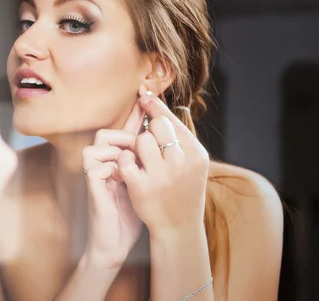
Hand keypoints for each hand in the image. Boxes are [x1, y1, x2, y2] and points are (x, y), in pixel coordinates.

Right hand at [81, 102, 144, 268]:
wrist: (114, 241)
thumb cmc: (131, 214)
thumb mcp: (144, 183)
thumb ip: (148, 162)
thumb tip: (166, 139)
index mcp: (116, 160)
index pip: (124, 131)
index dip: (135, 115)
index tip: (146, 98)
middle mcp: (102, 162)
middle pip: (108, 131)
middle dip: (128, 134)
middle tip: (144, 142)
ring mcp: (94, 172)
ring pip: (101, 141)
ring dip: (121, 149)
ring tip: (136, 162)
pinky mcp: (91, 183)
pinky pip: (96, 162)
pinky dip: (113, 166)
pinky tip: (125, 176)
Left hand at [117, 88, 208, 236]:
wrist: (179, 226)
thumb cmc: (183, 188)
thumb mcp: (191, 162)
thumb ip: (178, 135)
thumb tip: (155, 103)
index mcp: (196, 154)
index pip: (171, 120)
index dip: (154, 105)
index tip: (142, 94)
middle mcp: (181, 163)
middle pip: (156, 126)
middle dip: (148, 132)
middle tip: (151, 146)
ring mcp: (161, 176)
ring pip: (140, 140)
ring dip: (136, 147)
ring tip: (143, 161)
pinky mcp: (142, 188)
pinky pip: (126, 160)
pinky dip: (125, 162)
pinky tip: (130, 169)